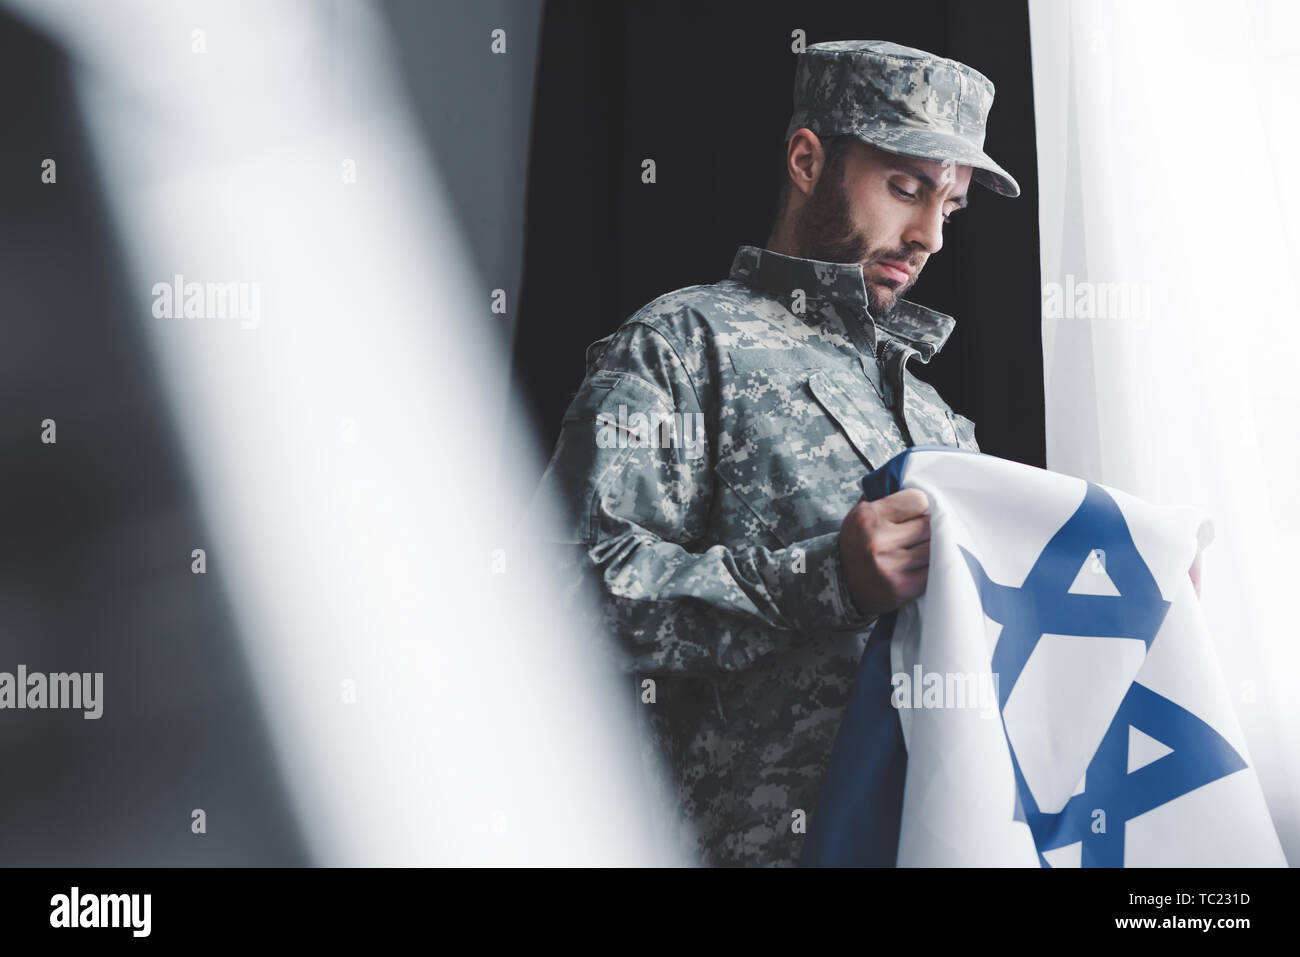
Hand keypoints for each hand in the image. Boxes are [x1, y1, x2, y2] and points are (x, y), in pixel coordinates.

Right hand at [838, 489, 930, 616]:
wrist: (842, 583)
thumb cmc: (858, 542)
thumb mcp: (861, 513)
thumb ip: (885, 495)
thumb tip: (915, 478)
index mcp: (868, 517)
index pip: (918, 500)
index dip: (918, 505)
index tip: (914, 512)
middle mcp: (878, 542)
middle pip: (929, 525)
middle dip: (927, 527)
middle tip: (918, 531)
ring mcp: (891, 567)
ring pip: (934, 548)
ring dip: (932, 547)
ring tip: (919, 547)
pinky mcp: (903, 588)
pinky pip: (933, 570)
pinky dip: (931, 567)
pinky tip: (919, 565)